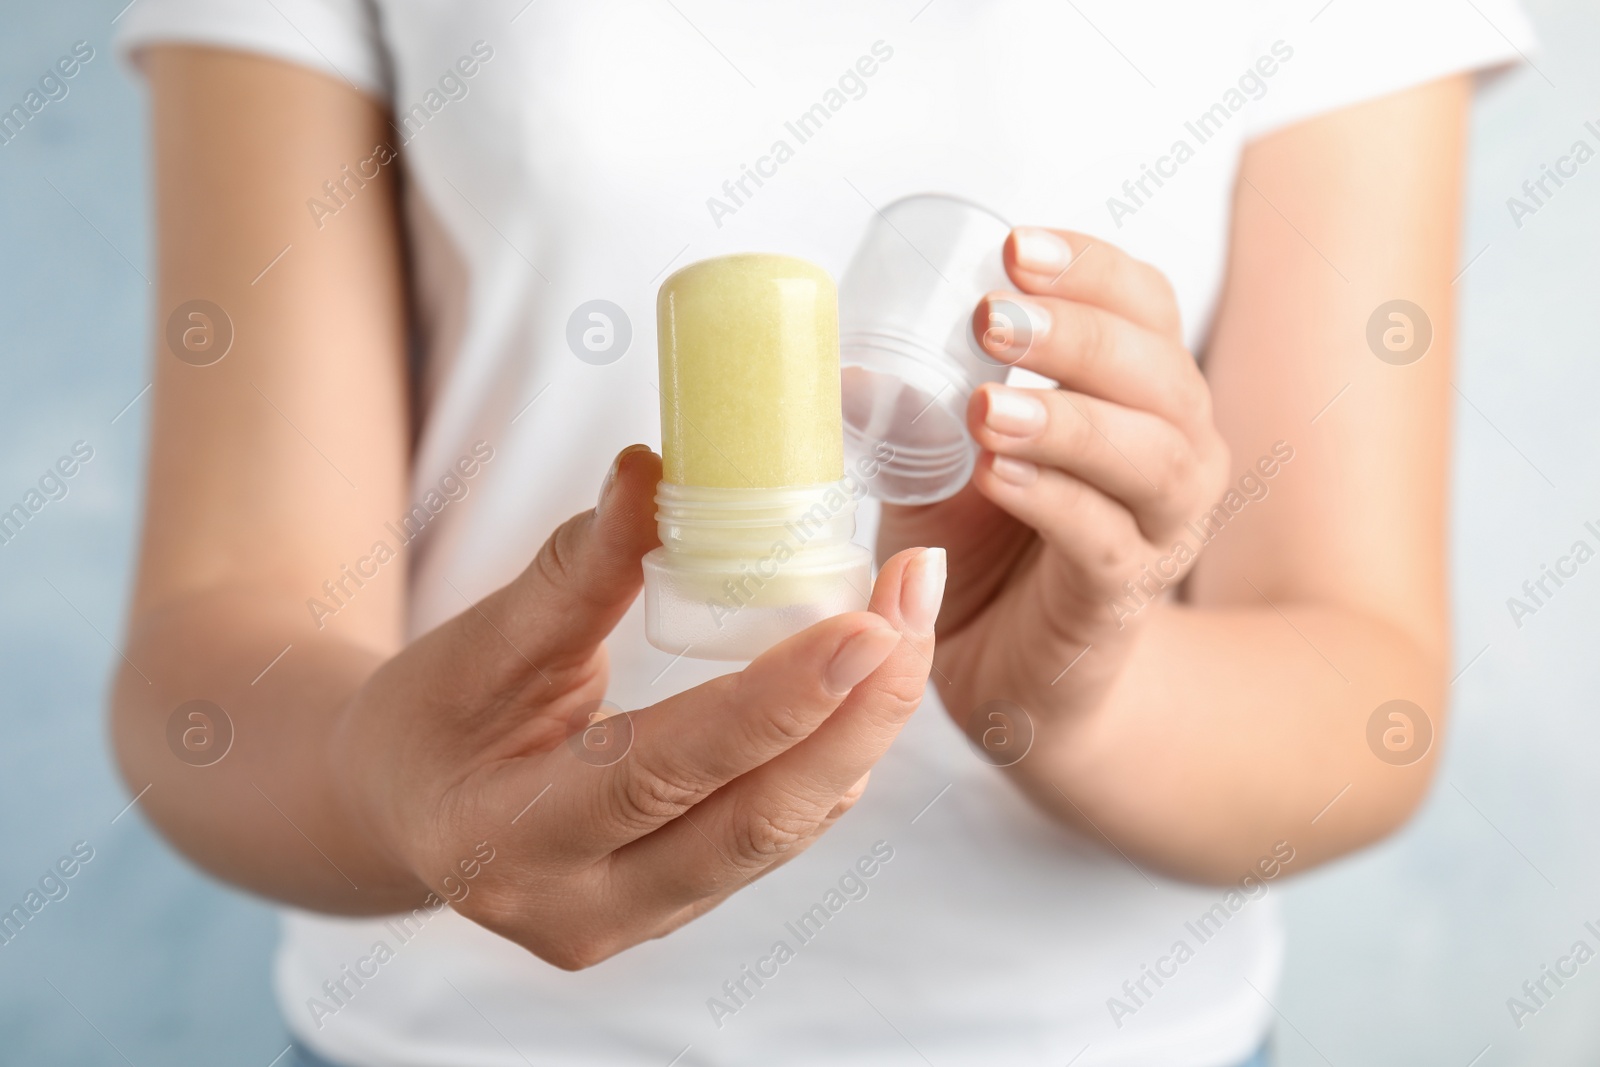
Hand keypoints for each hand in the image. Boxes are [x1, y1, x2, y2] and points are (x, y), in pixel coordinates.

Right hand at [329, 446, 943, 968]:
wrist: (400, 806)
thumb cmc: (431, 716)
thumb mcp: (481, 642)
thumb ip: (574, 571)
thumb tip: (653, 470)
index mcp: (510, 840)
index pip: (665, 772)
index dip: (774, 702)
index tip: (867, 623)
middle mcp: (581, 907)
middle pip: (753, 825)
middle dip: (856, 718)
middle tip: (916, 610)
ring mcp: (633, 921)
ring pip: (777, 835)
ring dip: (857, 734)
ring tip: (908, 628)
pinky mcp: (673, 906)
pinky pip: (770, 838)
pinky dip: (824, 763)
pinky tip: (861, 691)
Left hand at [877, 227, 1227, 744]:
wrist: (1014, 671)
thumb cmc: (988, 548)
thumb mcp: (943, 460)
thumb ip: (913, 410)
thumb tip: (841, 363)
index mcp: (1140, 393)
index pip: (1144, 305)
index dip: (1092, 268)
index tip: (1015, 248)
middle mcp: (1175, 450)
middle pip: (1158, 371)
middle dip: (1075, 335)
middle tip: (992, 319)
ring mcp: (1160, 528)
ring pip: (1148, 456)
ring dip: (1067, 420)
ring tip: (988, 406)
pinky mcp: (1122, 598)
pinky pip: (1104, 541)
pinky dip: (1053, 502)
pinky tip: (999, 476)